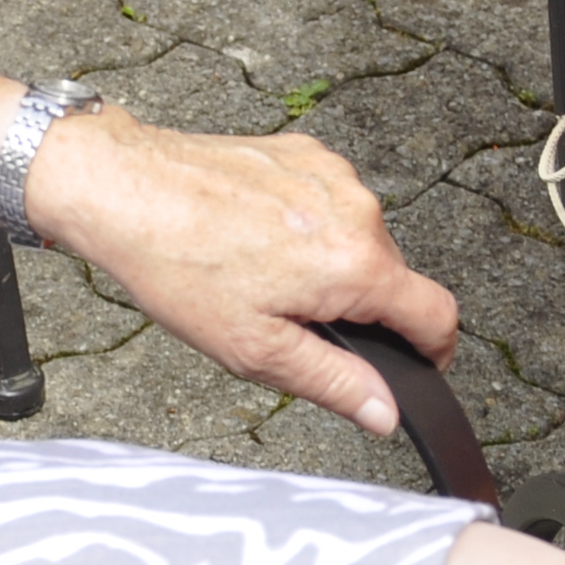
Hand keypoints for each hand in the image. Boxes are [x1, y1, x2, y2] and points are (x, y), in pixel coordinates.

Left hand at [23, 108, 456, 438]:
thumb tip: (386, 413)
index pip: (438, 315)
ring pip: (359, 238)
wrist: (126, 188)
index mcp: (355, 262)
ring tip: (262, 275)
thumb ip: (335, 383)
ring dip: (330, 265)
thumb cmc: (180, 267)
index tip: (411, 366)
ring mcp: (332, 172)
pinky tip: (254, 236)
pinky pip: (330, 201)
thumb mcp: (257, 350)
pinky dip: (307, 225)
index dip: (432, 353)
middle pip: (394, 277)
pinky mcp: (306, 151)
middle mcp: (358, 208)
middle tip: (293, 323)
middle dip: (360, 308)